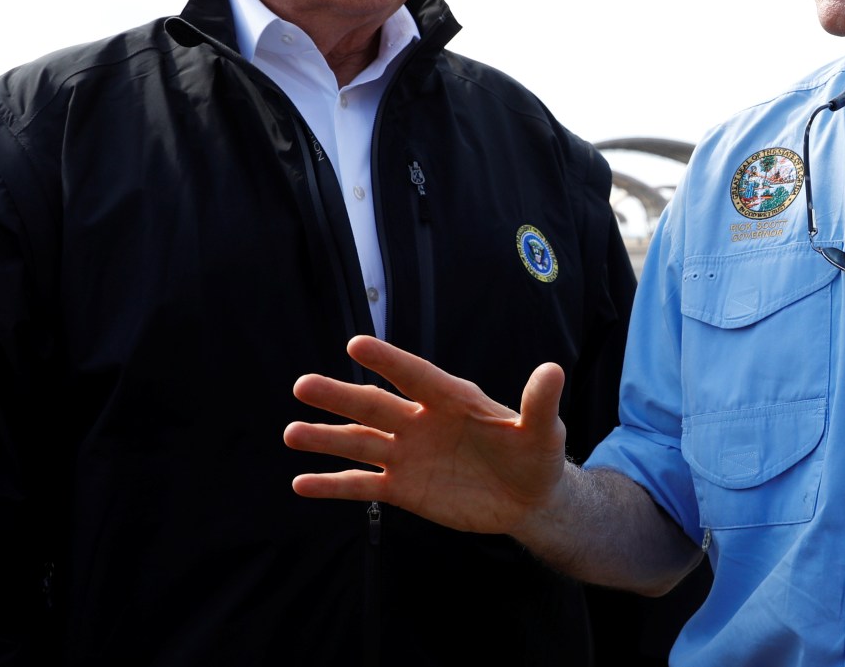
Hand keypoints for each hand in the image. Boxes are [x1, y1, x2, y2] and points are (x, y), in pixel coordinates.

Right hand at [284, 336, 568, 535]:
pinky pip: (362, 486)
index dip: (388, 361)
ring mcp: (409, 453)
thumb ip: (540, 403)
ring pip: (360, 443)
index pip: (415, 375)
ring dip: (326, 439)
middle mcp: (422, 421)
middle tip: (303, 385)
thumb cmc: (538, 455)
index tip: (355, 345)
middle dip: (341, 397)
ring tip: (291, 433)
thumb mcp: (543, 432)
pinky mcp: (403, 487)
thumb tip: (553, 369)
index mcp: (452, 399)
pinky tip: (302, 483)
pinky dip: (333, 485)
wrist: (528, 498)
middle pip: (376, 406)